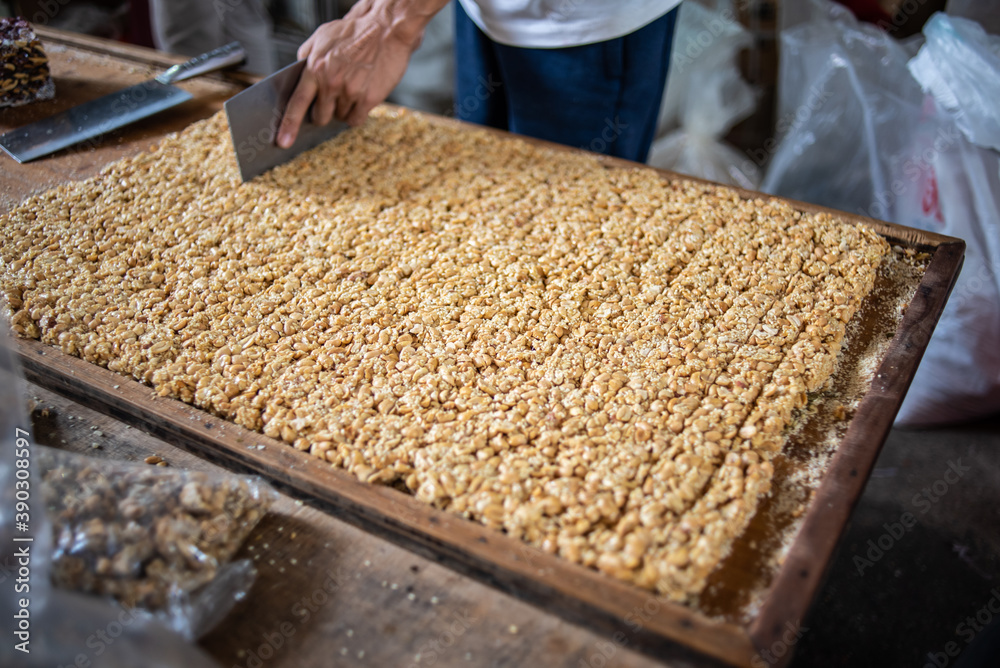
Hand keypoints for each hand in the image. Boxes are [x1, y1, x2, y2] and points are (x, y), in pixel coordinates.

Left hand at [277, 0, 442, 147]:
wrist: (384, 29)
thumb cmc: (353, 32)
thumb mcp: (321, 38)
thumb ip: (307, 59)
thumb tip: (299, 78)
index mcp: (315, 68)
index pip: (297, 103)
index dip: (289, 125)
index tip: (282, 142)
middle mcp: (331, 83)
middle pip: (320, 116)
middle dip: (323, 112)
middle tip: (333, 98)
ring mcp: (350, 92)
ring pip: (339, 118)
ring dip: (343, 109)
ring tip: (352, 88)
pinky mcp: (369, 99)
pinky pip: (356, 119)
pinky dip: (357, 113)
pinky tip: (361, 97)